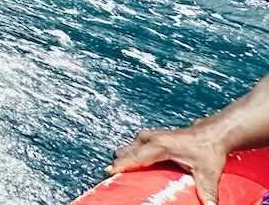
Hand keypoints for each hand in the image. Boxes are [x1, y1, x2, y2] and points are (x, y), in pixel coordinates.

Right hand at [110, 126, 230, 204]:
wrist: (214, 132)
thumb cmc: (209, 149)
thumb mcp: (208, 173)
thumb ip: (207, 191)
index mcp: (162, 146)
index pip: (137, 156)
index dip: (123, 164)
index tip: (110, 171)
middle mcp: (154, 138)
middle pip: (129, 150)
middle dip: (120, 161)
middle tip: (113, 174)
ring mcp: (154, 135)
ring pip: (132, 144)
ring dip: (126, 155)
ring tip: (121, 168)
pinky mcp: (156, 136)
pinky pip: (137, 143)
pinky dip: (132, 151)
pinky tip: (134, 159)